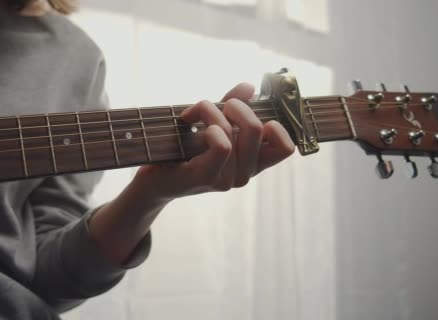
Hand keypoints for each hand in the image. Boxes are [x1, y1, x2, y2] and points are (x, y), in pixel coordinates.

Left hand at [133, 83, 295, 203]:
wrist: (152, 178)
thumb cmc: (182, 149)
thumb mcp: (211, 122)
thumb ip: (232, 105)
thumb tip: (249, 87)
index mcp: (251, 162)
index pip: (285, 147)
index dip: (275, 123)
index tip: (250, 113)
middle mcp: (244, 174)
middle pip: (260, 127)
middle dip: (236, 104)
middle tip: (214, 105)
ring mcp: (227, 179)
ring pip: (234, 130)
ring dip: (211, 110)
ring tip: (193, 113)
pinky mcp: (205, 178)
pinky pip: (221, 145)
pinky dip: (208, 126)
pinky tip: (191, 124)